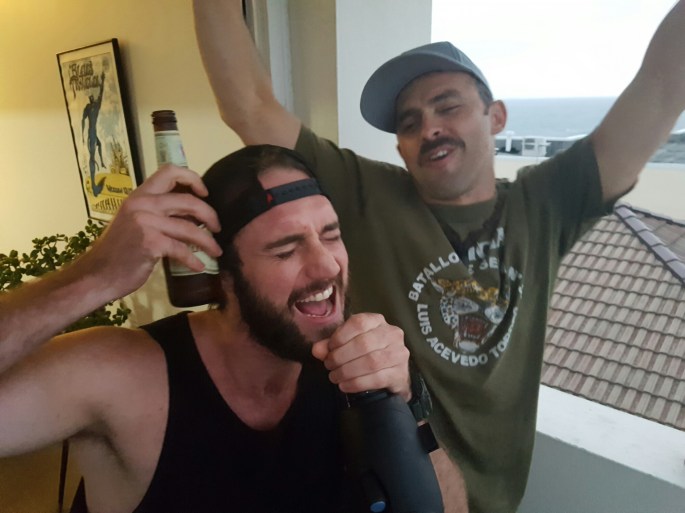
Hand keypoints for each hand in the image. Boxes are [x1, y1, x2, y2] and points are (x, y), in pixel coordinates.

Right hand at [77, 164, 221, 297]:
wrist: (97, 275)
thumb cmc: (119, 251)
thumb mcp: (136, 222)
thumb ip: (160, 213)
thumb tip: (194, 214)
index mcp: (139, 195)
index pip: (169, 171)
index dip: (192, 178)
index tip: (205, 193)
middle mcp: (142, 204)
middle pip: (188, 200)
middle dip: (209, 214)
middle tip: (217, 227)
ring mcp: (146, 222)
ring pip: (190, 228)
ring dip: (208, 241)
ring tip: (216, 251)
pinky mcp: (150, 243)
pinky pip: (182, 250)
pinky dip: (193, 260)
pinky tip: (199, 266)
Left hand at [312, 313, 410, 399]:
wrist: (392, 375)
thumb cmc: (366, 354)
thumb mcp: (347, 345)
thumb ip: (331, 345)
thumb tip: (317, 350)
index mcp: (377, 321)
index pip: (358, 323)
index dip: (340, 336)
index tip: (329, 349)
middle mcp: (392, 334)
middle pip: (364, 343)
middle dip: (341, 357)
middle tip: (329, 366)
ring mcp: (399, 354)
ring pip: (371, 362)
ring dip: (348, 371)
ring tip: (335, 377)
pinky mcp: (400, 374)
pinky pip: (377, 378)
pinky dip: (357, 383)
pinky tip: (345, 386)